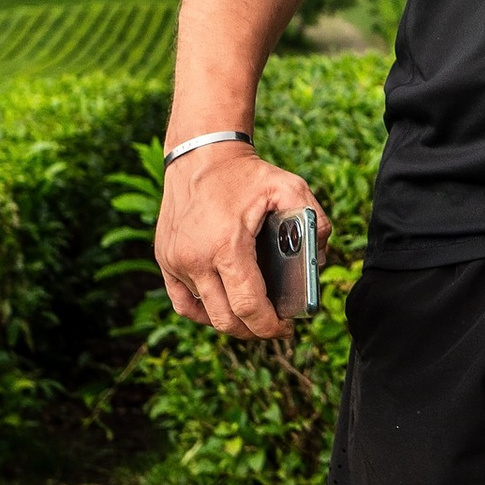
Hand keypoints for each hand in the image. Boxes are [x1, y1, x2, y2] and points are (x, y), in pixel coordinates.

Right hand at [155, 145, 328, 339]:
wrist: (200, 154)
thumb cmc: (245, 173)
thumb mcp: (289, 187)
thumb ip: (314, 221)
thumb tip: (319, 258)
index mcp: (226, 246)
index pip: (248, 307)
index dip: (269, 326)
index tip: (286, 328)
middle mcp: (195, 258)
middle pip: (226, 320)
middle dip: (254, 330)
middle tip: (274, 325)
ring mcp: (175, 261)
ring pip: (206, 312)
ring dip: (231, 319)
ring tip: (253, 312)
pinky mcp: (164, 260)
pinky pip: (183, 302)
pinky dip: (204, 312)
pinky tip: (223, 308)